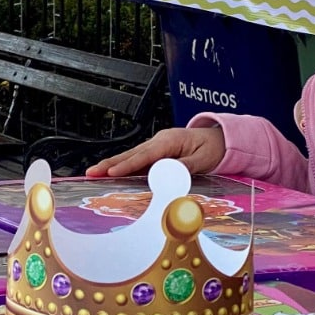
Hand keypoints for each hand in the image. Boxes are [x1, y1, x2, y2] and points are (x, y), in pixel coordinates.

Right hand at [85, 127, 225, 178]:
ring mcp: (157, 146)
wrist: (223, 140)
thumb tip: (163, 174)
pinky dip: (123, 165)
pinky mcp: (158, 152)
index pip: (144, 155)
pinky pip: (138, 159)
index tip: (111, 172)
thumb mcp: (203, 160)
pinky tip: (111, 172)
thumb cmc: (214, 149)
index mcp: (169, 141)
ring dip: (112, 165)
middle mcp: (160, 141)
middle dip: (110, 163)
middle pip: (131, 154)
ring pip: (131, 156)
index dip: (126, 165)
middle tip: (91, 172)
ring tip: (94, 172)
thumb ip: (183, 167)